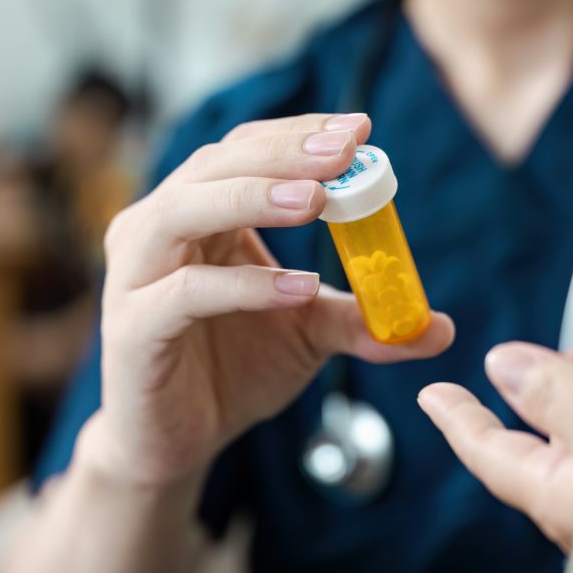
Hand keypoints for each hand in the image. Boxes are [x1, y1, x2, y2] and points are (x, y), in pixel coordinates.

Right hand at [88, 113, 454, 486]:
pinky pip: (186, 294)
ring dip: (253, 197)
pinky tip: (299, 287)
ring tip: (319, 199)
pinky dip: (244, 287)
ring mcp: (137, 275)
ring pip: (184, 212)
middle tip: (346, 149)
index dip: (300, 136)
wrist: (177, 443)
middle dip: (285, 153)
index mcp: (201, 214)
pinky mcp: (132, 327)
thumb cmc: (234, 370)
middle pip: (216, 166)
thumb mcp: (310, 332)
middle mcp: (159, 229)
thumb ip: (363, 318)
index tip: (360, 129)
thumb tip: (439, 326)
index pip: (246, 151)